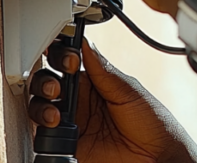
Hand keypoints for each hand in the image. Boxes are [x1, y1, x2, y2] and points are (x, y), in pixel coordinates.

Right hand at [29, 39, 196, 162]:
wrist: (156, 156)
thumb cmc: (152, 123)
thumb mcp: (129, 91)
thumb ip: (103, 70)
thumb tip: (85, 44)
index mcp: (94, 82)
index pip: (68, 64)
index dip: (62, 58)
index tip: (68, 60)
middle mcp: (79, 101)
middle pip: (48, 83)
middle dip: (46, 81)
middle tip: (57, 87)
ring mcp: (72, 122)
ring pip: (40, 107)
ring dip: (42, 105)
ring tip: (56, 114)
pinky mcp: (67, 145)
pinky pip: (44, 135)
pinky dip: (42, 129)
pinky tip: (56, 127)